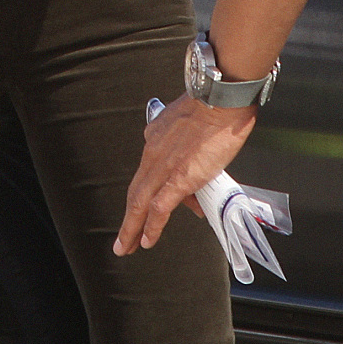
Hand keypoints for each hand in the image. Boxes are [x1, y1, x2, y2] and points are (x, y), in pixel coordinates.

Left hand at [115, 92, 256, 256]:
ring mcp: (164, 166)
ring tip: (127, 245)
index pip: (147, 172)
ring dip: (132, 227)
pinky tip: (146, 240)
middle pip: (135, 191)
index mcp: (156, 138)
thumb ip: (189, 147)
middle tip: (122, 238)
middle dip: (128, 217)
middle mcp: (154, 153)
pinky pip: (159, 207)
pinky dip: (151, 226)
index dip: (147, 192)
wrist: (220, 97)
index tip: (145, 208)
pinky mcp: (179, 177)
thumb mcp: (190, 122)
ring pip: (140, 202)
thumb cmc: (213, 104)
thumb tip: (197, 173)